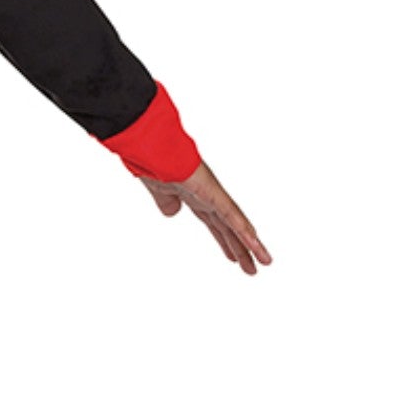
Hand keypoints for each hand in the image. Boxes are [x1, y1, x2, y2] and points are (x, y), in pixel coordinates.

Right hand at [140, 160, 270, 275]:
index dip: (225, 242)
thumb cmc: (155, 163)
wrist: (154, 151)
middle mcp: (210, 199)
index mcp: (197, 198)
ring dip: (251, 245)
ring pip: (236, 226)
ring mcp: (214, 196)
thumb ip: (166, 203)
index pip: (216, 226)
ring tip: (265, 262)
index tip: (233, 256)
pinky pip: (231, 215)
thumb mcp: (160, 192)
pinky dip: (243, 229)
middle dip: (240, 250)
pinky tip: (255, 243)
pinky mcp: (214, 194)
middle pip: (230, 230)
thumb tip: (173, 212)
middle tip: (252, 268)